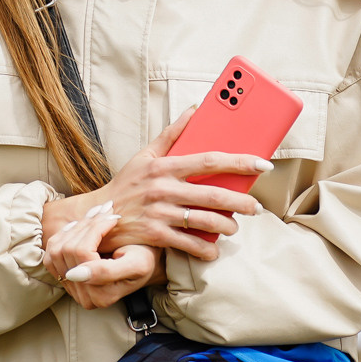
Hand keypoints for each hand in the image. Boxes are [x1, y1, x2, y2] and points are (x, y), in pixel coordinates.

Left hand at [44, 202, 164, 310]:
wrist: (145, 261)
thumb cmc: (145, 261)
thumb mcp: (135, 265)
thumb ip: (106, 272)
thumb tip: (71, 274)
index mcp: (99, 296)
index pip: (82, 253)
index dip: (95, 229)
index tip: (113, 216)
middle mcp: (81, 296)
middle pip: (67, 250)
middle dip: (86, 225)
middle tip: (106, 210)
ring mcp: (70, 288)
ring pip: (57, 248)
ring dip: (76, 227)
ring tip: (96, 215)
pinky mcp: (63, 276)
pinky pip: (52, 250)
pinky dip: (65, 233)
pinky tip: (83, 225)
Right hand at [48, 108, 268, 263]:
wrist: (97, 216)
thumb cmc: (126, 185)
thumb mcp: (144, 156)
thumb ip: (171, 135)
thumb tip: (194, 110)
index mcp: (164, 166)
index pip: (209, 160)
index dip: (240, 161)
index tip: (263, 164)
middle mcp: (163, 189)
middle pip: (213, 194)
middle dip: (241, 202)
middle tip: (255, 207)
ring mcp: (159, 213)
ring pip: (204, 220)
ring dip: (226, 226)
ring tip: (234, 227)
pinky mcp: (154, 234)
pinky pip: (187, 243)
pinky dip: (204, 249)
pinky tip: (213, 250)